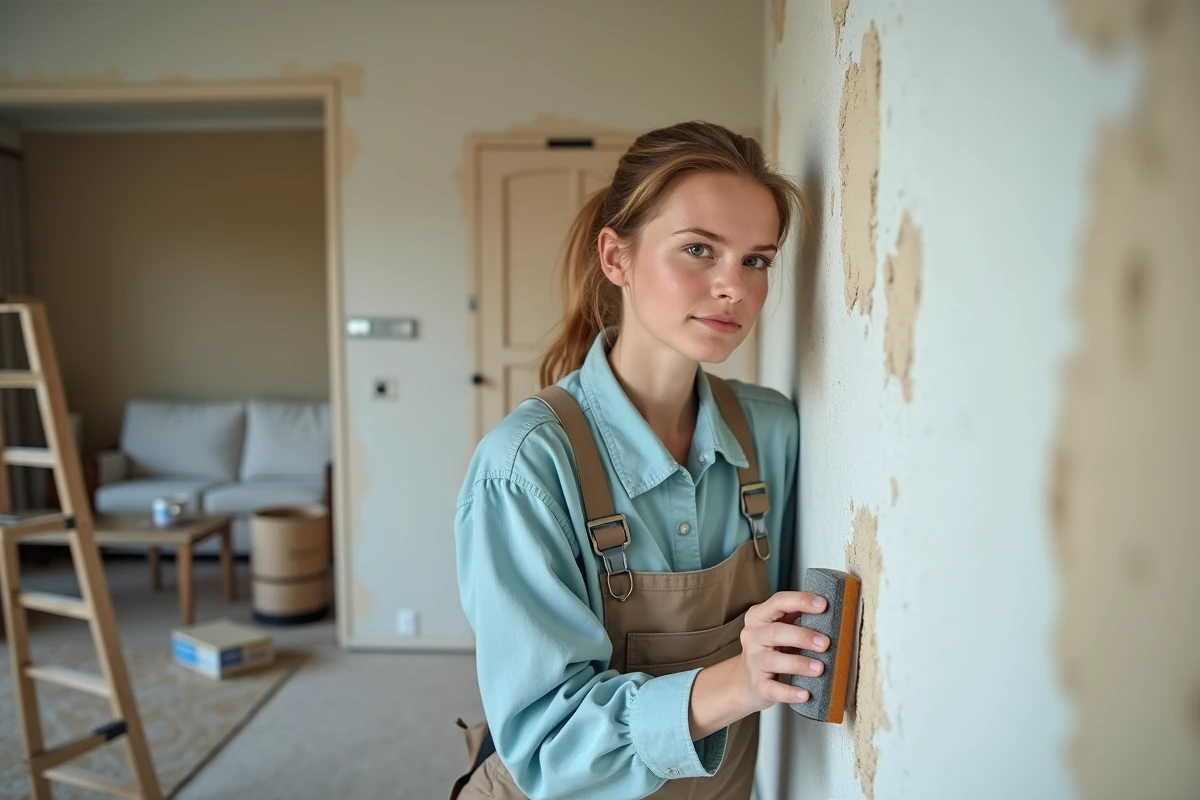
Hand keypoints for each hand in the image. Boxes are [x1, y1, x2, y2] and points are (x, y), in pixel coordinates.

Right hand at [735, 591, 829, 710]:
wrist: (746, 681)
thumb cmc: (770, 649)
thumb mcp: (778, 627)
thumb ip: (796, 616)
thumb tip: (829, 610)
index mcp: (758, 617)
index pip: (778, 602)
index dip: (800, 601)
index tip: (823, 605)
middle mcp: (753, 637)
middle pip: (775, 632)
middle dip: (802, 636)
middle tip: (825, 643)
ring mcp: (754, 662)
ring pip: (773, 660)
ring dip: (799, 663)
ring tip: (820, 668)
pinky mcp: (759, 685)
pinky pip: (774, 689)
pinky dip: (790, 692)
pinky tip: (805, 694)